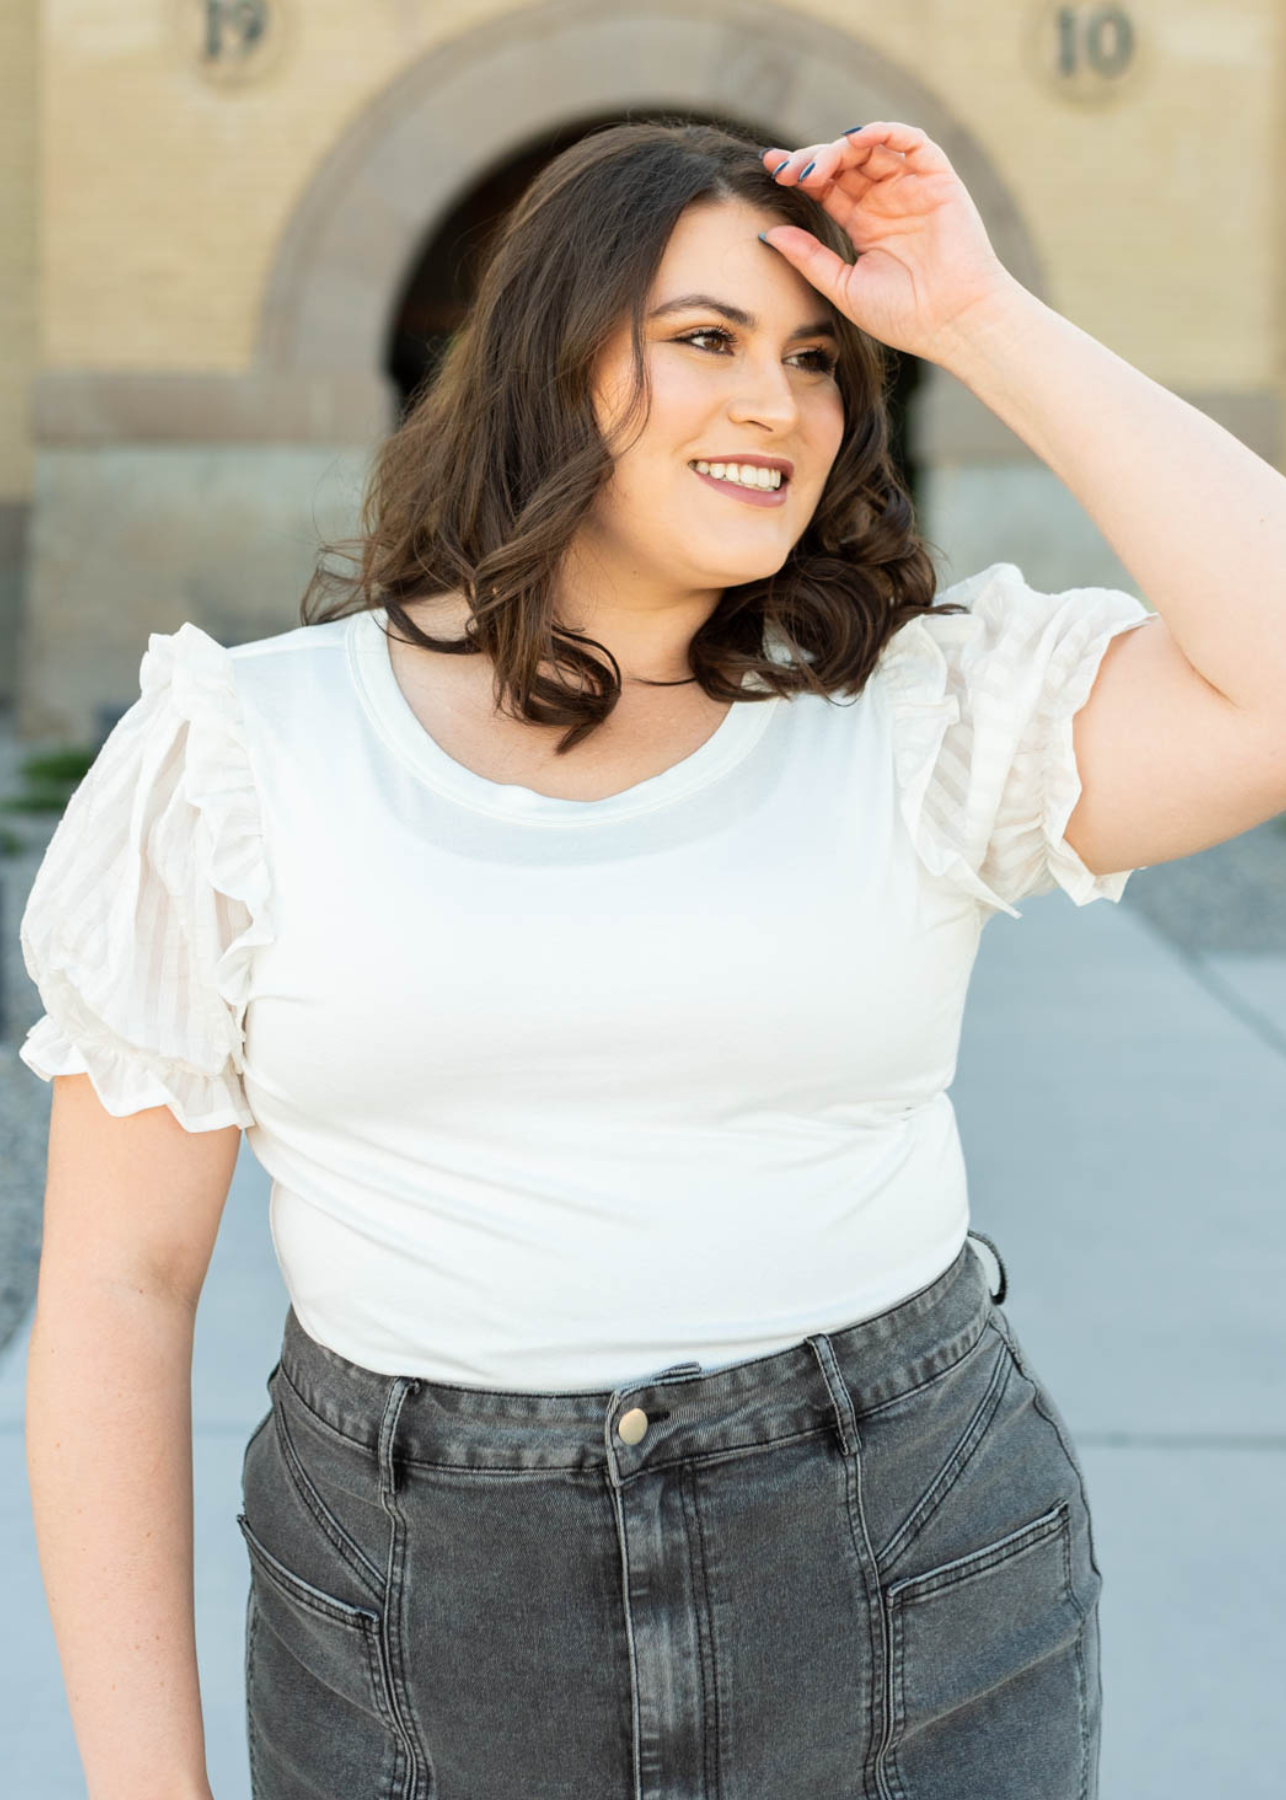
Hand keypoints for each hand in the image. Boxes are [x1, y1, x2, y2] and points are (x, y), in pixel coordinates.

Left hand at [758, 121, 1021, 363]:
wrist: (954, 324)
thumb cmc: (903, 316)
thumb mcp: (844, 286)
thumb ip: (808, 258)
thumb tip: (767, 234)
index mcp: (865, 225)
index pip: (827, 187)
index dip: (799, 174)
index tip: (770, 169)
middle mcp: (887, 201)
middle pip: (843, 164)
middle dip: (811, 160)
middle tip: (785, 170)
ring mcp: (913, 188)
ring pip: (871, 148)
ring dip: (839, 149)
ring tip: (815, 169)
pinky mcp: (939, 180)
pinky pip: (912, 142)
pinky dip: (884, 132)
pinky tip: (855, 140)